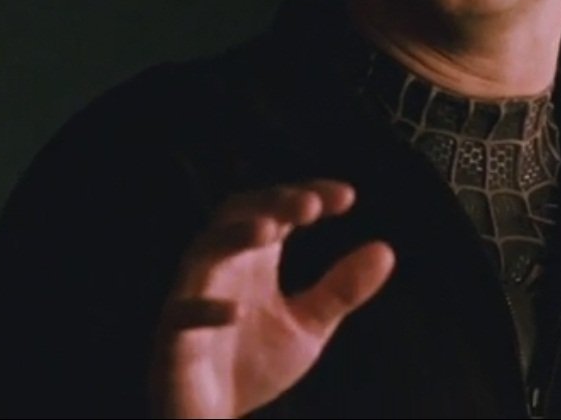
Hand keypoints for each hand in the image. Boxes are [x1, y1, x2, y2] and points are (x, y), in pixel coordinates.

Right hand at [148, 180, 394, 418]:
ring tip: (268, 231)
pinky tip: (238, 311)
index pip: (277, 210)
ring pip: (204, 252)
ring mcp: (194, 297)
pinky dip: (206, 309)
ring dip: (233, 237)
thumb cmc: (254, 364)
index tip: (345, 196)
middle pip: (237, 216)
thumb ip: (341, 290)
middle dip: (269, 203)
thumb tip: (386, 250)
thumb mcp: (308, 326)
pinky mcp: (174, 336)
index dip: (307, 195)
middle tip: (308, 204)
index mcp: (254, 258)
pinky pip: (182, 314)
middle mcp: (222, 267)